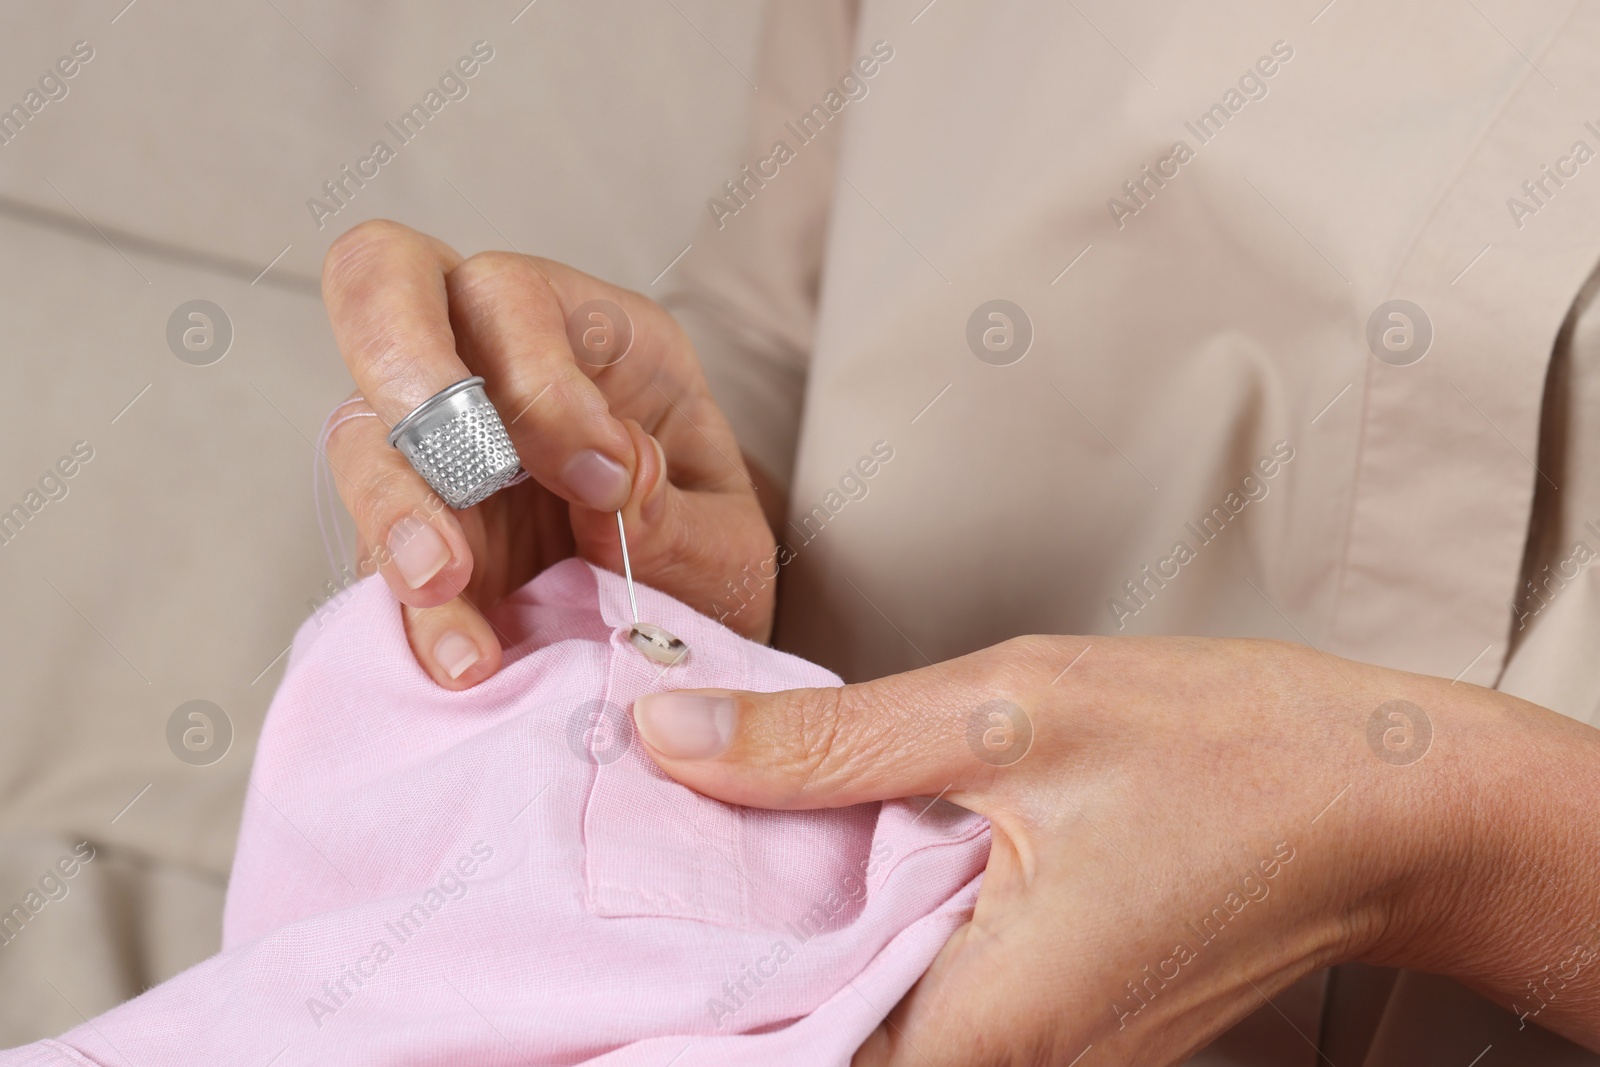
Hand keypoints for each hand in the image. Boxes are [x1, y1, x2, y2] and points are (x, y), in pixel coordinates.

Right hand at [319, 220, 775, 686]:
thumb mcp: (726, 544)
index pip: (513, 292)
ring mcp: (433, 455)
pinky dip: (410, 612)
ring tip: (447, 587)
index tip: (602, 481)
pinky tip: (464, 660)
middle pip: (385, 284)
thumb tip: (611, 487)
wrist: (683, 658)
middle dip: (408, 367)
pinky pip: (372, 562)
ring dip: (397, 512)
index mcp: (592, 335)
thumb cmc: (706, 566)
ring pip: (360, 435)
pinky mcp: (407, 547)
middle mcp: (492, 371)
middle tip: (469, 471)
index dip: (537, 378)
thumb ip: (673, 516)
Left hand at [630, 636, 1599, 1062]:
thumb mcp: (1009, 710)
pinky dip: (863, 930)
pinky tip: (829, 851)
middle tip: (649, 855)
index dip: (681, 1018)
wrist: (1380, 801)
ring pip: (861, 1021)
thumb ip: (826, 742)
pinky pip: (919, 998)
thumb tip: (667, 740)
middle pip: (810, 1043)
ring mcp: (1034, 1058)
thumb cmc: (1227, 752)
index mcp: (986, 1022)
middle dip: (722, 963)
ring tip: (721, 840)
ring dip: (791, 940)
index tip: (605, 950)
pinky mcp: (1050, 1026)